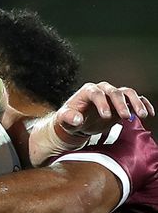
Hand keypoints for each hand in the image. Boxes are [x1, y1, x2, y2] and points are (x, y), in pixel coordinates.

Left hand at [29, 81, 153, 165]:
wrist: (76, 122)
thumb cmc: (70, 118)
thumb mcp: (64, 118)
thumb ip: (69, 118)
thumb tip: (77, 119)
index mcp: (87, 91)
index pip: (96, 93)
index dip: (102, 103)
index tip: (106, 116)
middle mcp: (102, 90)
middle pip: (114, 92)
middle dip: (120, 104)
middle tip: (124, 116)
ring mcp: (113, 96)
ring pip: (128, 93)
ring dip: (136, 102)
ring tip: (141, 114)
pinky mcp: (122, 103)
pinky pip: (136, 99)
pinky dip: (143, 104)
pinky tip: (149, 112)